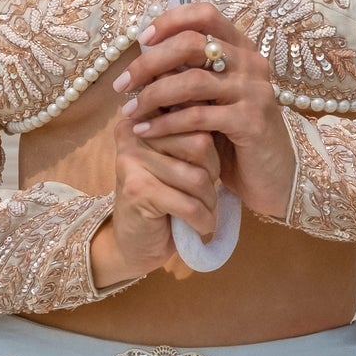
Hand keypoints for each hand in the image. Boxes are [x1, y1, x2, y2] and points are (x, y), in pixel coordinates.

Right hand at [90, 108, 222, 292]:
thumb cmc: (166, 197)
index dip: (212, 144)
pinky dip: (204, 220)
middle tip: (205, 191)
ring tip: (203, 210)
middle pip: (201, 143)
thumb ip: (192, 133)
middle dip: (213, 172)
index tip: (207, 166)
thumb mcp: (180, 159)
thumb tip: (222, 112)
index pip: (194, 114)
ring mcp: (132, 161)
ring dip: (209, 201)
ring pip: (197, 176)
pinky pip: (189, 204)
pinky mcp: (138, 191)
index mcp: (145, 119)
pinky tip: (201, 225)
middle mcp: (133, 133)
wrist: (136, 244)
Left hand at [111, 2, 297, 222]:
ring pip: (191, 81)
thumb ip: (188, 74)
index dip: (170, 21)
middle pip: (191, 43)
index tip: (141, 39)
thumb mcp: (211, 97)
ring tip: (130, 112)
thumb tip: (142, 60)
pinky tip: (146, 132)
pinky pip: (198, 116)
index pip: (204, 15)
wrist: (270, 173)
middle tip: (123, 84)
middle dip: (149, 62)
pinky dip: (166, 123)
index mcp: (241, 48)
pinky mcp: (250, 121)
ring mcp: (253, 90)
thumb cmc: (233, 132)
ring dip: (153, 95)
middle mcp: (250, 62)